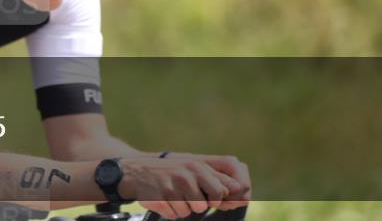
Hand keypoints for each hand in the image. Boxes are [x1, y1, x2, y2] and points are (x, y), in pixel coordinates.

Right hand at [119, 153, 250, 218]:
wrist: (137, 172)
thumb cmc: (172, 172)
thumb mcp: (195, 169)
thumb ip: (218, 179)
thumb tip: (244, 192)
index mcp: (199, 166)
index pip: (225, 189)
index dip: (224, 199)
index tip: (215, 199)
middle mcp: (187, 173)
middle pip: (211, 202)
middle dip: (203, 204)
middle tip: (191, 196)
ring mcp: (173, 185)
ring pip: (191, 211)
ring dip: (184, 208)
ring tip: (174, 195)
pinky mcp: (160, 197)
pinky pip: (174, 215)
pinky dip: (170, 211)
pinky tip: (164, 199)